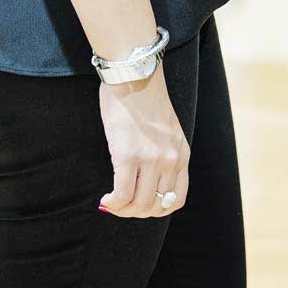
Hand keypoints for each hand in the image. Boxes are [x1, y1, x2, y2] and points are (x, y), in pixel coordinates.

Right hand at [97, 66, 189, 216]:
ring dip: (123, 210)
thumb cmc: (145, 98)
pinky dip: (113, 203)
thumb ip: (163, 153)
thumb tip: (143, 181)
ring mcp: (151, 159)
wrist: (134, 75)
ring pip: (139, 205)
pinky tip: (105, 200)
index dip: (156, 210)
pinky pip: (122, 194)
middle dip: (136, 212)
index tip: (140, 205)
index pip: (176, 199)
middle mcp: (170, 160)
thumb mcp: (167, 129)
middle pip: (156, 206)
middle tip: (121, 205)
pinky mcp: (128, 155)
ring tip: (111, 203)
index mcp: (182, 153)